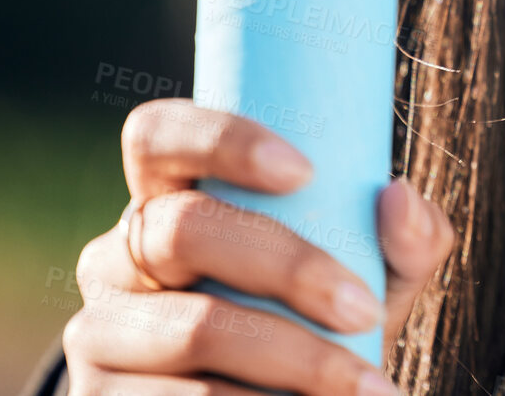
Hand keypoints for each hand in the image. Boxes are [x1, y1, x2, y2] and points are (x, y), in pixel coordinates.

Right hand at [61, 99, 453, 394]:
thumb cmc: (325, 329)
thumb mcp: (371, 278)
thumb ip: (406, 238)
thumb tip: (399, 197)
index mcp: (169, 200)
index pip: (158, 134)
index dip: (221, 138)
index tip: (305, 170)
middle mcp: (117, 257)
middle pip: (185, 228)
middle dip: (289, 267)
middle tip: (364, 309)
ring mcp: (97, 334)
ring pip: (194, 328)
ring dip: (297, 362)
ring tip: (369, 389)